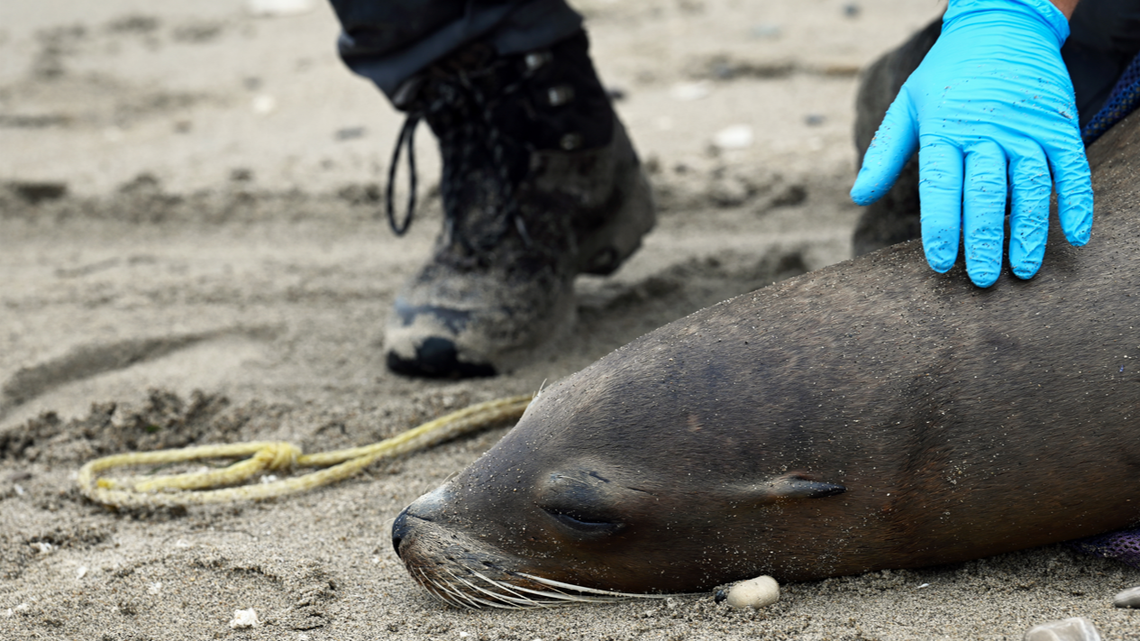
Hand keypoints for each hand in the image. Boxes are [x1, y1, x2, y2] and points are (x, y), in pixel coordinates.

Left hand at [850, 0, 1092, 287]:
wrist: (1002, 26)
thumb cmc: (947, 74)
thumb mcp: (908, 105)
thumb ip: (884, 153)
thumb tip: (857, 197)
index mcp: (945, 130)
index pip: (941, 186)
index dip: (941, 227)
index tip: (941, 263)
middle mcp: (987, 132)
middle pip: (985, 193)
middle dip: (983, 240)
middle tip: (980, 280)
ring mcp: (1027, 129)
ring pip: (1029, 187)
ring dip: (1028, 231)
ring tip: (1022, 270)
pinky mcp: (1059, 127)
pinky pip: (1071, 169)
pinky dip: (1075, 202)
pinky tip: (1074, 236)